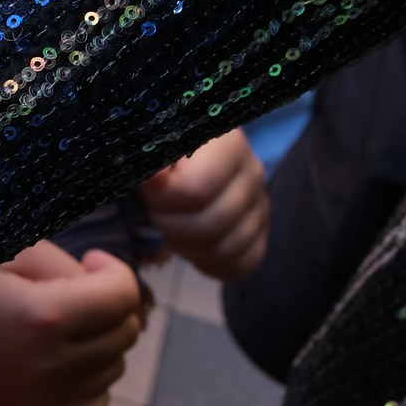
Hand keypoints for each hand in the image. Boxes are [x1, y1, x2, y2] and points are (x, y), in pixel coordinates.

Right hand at [0, 241, 144, 405]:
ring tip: (65, 326)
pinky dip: (92, 383)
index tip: (91, 261)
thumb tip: (104, 290)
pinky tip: (66, 362)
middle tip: (74, 291)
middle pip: (124, 333)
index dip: (114, 271)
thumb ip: (65, 266)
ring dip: (100, 342)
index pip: (123, 297)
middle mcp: (51, 364)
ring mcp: (41, 399)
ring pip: (113, 368)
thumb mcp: (7, 253)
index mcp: (46, 316)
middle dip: (109, 305)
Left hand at [137, 129, 268, 280]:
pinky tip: (190, 247)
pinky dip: (209, 263)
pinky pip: (241, 263)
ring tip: (170, 228)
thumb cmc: (150, 158)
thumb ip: (148, 160)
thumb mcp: (144, 153)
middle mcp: (251, 169)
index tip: (147, 192)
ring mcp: (260, 202)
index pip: (195, 188)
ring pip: (226, 248)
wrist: (167, 166)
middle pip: (211, 223)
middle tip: (154, 214)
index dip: (162, 199)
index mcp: (223, 141)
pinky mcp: (261, 231)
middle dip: (171, 225)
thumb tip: (156, 177)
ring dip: (187, 247)